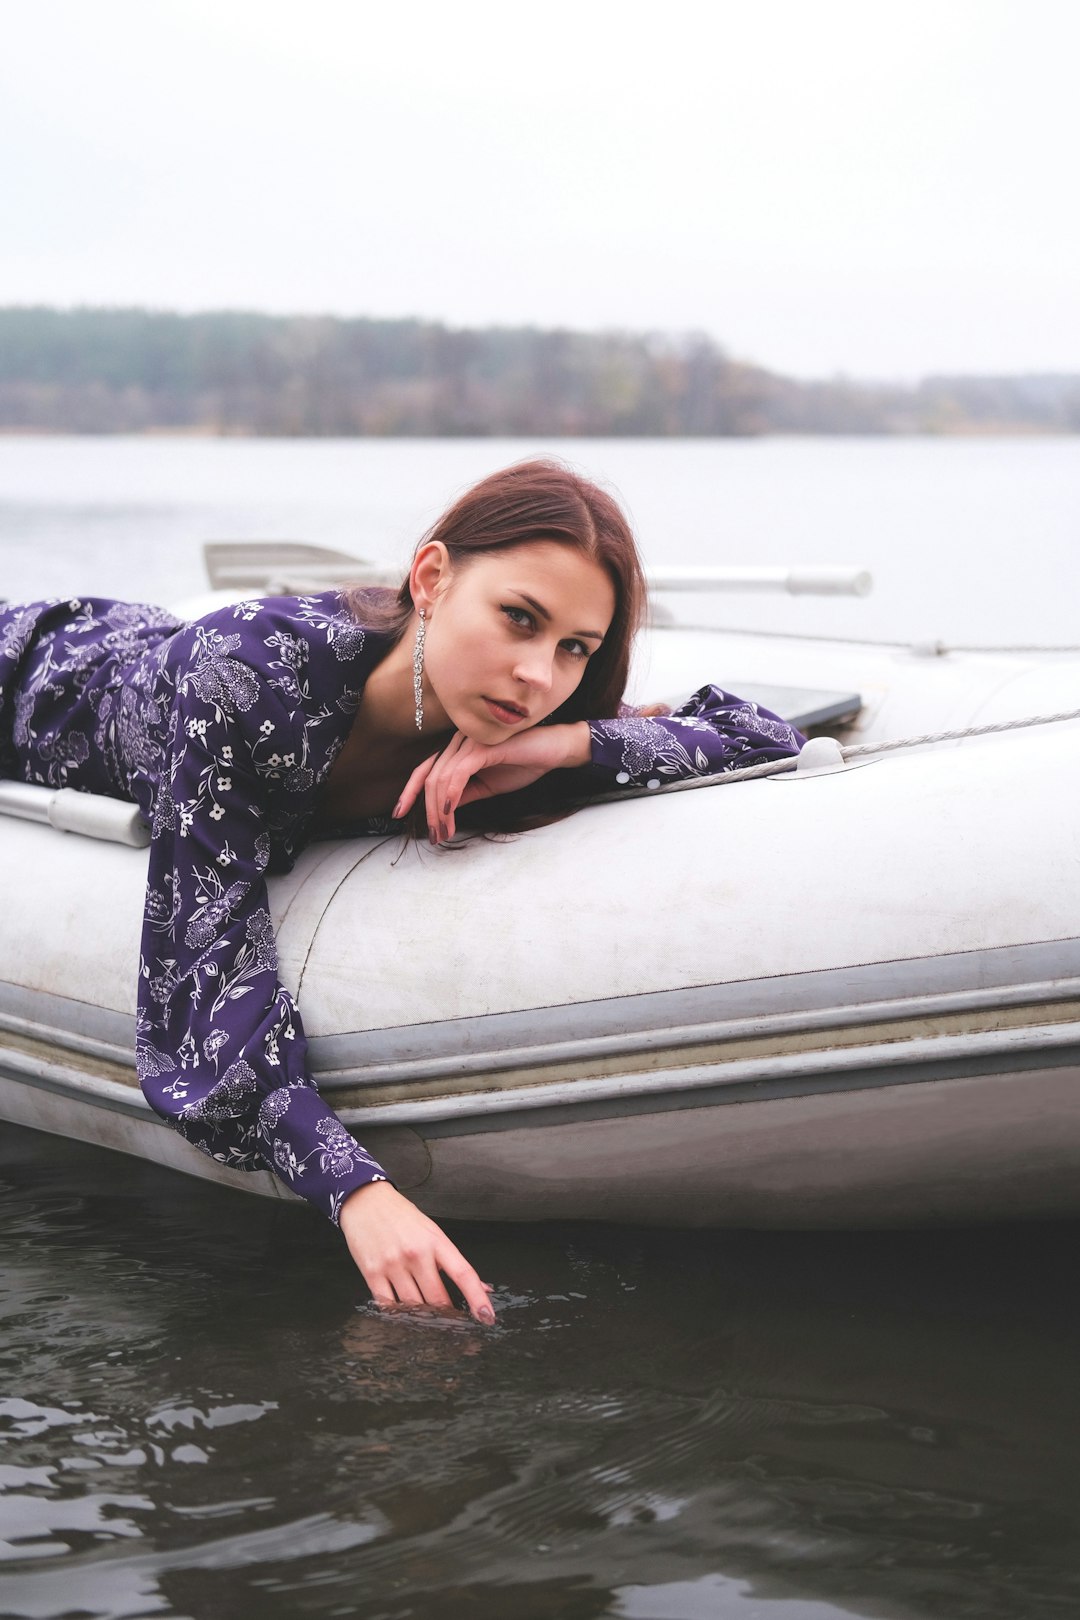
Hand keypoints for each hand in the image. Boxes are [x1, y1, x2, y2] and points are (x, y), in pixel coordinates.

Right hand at [339, 1180, 495, 1322]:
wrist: (366, 1201)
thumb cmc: (402, 1216)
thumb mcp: (432, 1231)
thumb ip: (453, 1261)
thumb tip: (482, 1287)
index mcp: (436, 1241)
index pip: (464, 1274)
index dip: (478, 1298)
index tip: (487, 1317)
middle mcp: (416, 1253)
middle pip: (438, 1298)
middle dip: (446, 1314)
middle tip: (450, 1321)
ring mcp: (393, 1264)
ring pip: (414, 1306)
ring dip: (422, 1317)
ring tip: (425, 1317)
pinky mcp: (372, 1273)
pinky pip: (388, 1306)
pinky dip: (398, 1314)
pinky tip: (403, 1314)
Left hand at [394, 722, 590, 843]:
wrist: (556, 750)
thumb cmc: (525, 763)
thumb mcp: (488, 785)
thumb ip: (465, 793)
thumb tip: (442, 810)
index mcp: (458, 749)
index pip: (425, 769)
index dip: (410, 791)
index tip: (400, 813)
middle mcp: (459, 741)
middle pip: (429, 776)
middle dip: (427, 810)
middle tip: (435, 836)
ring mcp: (471, 741)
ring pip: (441, 777)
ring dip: (439, 810)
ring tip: (445, 832)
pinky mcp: (484, 747)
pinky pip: (459, 772)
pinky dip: (451, 794)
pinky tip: (449, 813)